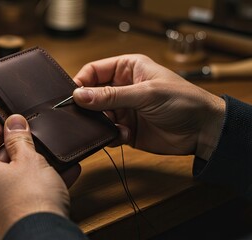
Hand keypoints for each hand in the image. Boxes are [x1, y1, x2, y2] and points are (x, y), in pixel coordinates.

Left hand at [0, 114, 79, 238]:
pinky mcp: (1, 218)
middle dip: (21, 148)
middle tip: (39, 140)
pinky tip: (60, 177)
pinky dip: (34, 185)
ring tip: (55, 158)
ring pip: (10, 177)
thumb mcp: (30, 159)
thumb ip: (19, 138)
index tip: (18, 120)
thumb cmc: (32, 201)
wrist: (42, 238)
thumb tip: (14, 121)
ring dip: (33, 167)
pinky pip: (16, 194)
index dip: (4, 125)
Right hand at [73, 54, 224, 159]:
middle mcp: (122, 88)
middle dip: (87, 106)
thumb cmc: (183, 101)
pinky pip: (107, 132)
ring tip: (111, 126)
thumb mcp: (146, 94)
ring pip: (97, 115)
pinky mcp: (126, 129)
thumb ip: (111, 95)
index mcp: (127, 69)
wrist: (203, 130)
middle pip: (91, 94)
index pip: (94, 71)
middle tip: (83, 116)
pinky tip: (124, 135)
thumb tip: (79, 95)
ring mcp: (123, 109)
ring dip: (100, 123)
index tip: (72, 96)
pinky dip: (110, 136)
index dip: (81, 82)